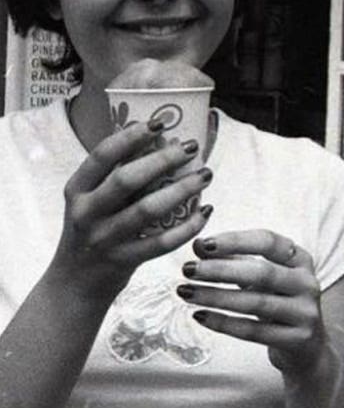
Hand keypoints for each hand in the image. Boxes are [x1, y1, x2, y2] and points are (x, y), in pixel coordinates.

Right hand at [51, 122, 212, 299]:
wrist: (74, 284)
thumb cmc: (92, 229)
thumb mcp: (90, 200)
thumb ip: (114, 175)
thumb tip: (161, 140)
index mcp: (77, 189)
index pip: (102, 155)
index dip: (131, 136)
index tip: (159, 123)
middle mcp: (86, 212)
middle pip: (127, 179)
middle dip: (163, 159)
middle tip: (191, 146)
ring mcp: (104, 239)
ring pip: (148, 210)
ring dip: (182, 189)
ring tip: (205, 174)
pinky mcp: (124, 261)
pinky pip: (162, 242)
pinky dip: (187, 227)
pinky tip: (205, 211)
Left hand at [178, 229, 324, 376]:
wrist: (308, 347)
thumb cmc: (279, 302)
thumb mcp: (263, 277)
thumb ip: (234, 259)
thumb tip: (198, 246)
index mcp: (300, 259)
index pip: (268, 242)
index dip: (235, 241)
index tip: (203, 244)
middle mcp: (307, 282)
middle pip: (261, 272)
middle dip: (220, 269)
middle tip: (188, 269)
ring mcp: (304, 312)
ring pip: (255, 303)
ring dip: (216, 296)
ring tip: (186, 292)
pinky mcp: (296, 339)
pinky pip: (254, 332)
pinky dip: (224, 323)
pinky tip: (200, 316)